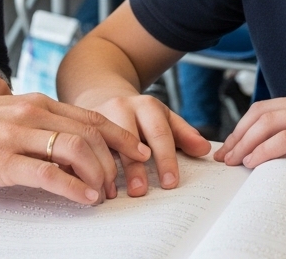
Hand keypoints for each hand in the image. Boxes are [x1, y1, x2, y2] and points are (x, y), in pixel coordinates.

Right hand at [0, 93, 151, 204]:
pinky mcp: (2, 161)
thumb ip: (35, 123)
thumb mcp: (6, 114)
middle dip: (116, 159)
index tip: (137, 152)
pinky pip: (48, 174)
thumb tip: (65, 142)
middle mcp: (31, 113)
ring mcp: (17, 136)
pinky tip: (84, 198)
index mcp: (35, 102)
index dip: (120, 136)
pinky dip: (73, 187)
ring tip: (104, 193)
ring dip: (99, 174)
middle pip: (92, 133)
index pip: (91, 116)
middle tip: (124, 181)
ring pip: (77, 149)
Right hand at [87, 92, 211, 196]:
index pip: (160, 134)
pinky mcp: (81, 124)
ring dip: (108, 169)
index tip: (170, 182)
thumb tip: (204, 149)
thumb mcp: (161, 118)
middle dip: (136, 167)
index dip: (166, 159)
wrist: (101, 93)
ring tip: (113, 193)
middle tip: (141, 191)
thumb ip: (183, 134)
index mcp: (147, 106)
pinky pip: (85, 146)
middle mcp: (122, 107)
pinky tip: (94, 183)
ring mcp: (99, 115)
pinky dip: (90, 166)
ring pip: (104, 143)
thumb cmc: (138, 114)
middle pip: (130, 139)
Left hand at [214, 89, 285, 184]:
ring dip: (245, 143)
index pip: (267, 108)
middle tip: (224, 157)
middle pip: (261, 113)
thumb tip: (283, 151)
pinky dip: (265, 150)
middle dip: (237, 135)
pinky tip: (254, 163)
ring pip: (268, 123)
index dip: (244, 127)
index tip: (231, 147)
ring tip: (234, 162)